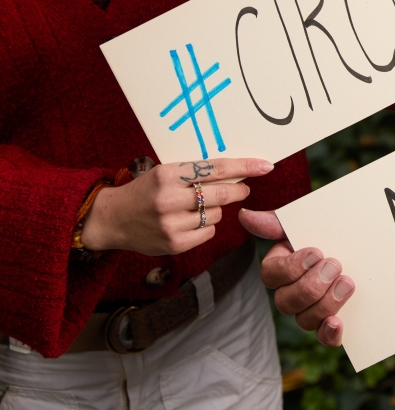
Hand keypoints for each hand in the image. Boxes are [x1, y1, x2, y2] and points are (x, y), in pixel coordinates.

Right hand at [81, 158, 271, 254]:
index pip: (216, 169)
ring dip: (216, 209)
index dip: (244, 167)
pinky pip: (209, 232)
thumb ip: (196, 172)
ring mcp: (172, 224)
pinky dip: (207, 226)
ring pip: (217, 214)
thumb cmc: (145, 190)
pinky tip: (190, 221)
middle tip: (243, 189)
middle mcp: (169, 199)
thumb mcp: (165, 172)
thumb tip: (237, 173)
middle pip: (223, 194)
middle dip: (239, 191)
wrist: (112, 219)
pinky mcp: (175, 244)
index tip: (266, 166)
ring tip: (195, 206)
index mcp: (168, 174)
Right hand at [239, 209, 354, 346]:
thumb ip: (276, 222)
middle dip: (311, 285)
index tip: (316, 252)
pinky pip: (324, 338)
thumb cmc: (325, 231)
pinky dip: (329, 335)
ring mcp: (310, 310)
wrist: (358, 242)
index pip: (271, 275)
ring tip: (347, 283)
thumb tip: (244, 215)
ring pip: (305, 320)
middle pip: (286, 302)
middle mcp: (291, 293)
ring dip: (325, 304)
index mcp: (280, 267)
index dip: (291, 267)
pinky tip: (337, 322)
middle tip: (335, 266)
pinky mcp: (331, 323)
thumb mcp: (303, 223)